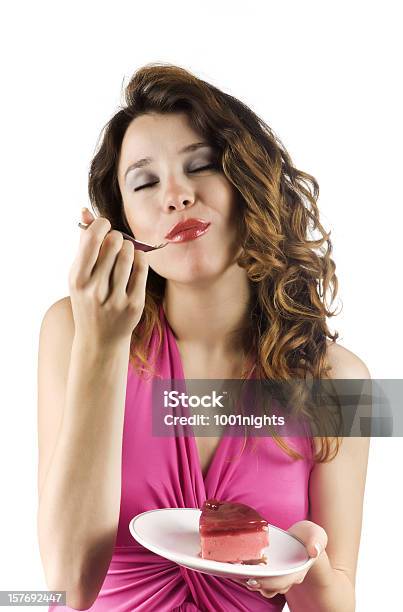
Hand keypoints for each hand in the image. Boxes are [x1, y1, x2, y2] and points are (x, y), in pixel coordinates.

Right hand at [69, 207, 148, 344]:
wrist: (99, 340)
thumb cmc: (88, 299)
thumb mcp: (79, 275)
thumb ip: (84, 244)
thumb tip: (86, 210)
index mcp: (78, 279)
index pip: (93, 239)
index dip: (102, 225)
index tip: (105, 226)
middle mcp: (95, 290)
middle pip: (114, 243)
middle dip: (117, 237)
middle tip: (116, 242)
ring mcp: (116, 299)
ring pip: (130, 253)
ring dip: (130, 246)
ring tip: (126, 252)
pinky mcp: (134, 304)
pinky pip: (142, 268)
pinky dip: (141, 258)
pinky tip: (136, 260)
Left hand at [231, 520, 327, 598]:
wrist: (302, 538)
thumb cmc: (309, 537)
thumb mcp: (316, 534)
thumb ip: (317, 540)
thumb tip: (314, 550)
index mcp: (299, 570)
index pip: (285, 581)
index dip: (271, 582)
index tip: (257, 579)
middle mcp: (287, 577)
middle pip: (272, 587)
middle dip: (259, 584)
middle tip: (246, 578)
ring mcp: (278, 575)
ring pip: (265, 587)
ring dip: (253, 583)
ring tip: (241, 575)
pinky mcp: (269, 571)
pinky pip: (259, 579)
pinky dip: (249, 576)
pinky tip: (240, 570)